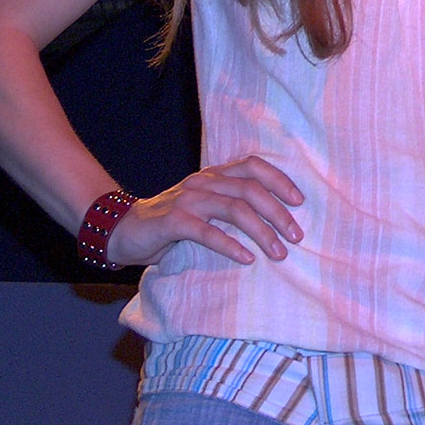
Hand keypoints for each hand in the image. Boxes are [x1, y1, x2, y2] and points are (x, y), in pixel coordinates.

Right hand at [106, 155, 304, 266]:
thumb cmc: (172, 222)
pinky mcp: (172, 221)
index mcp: (213, 175)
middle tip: (296, 236)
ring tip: (278, 253)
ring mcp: (188, 200)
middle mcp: (203, 182)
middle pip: (249, 188)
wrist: (124, 229)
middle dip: (277, 212)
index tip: (300, 201)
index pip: (252, 165)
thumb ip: (229, 206)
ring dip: (261, 231)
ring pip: (233, 208)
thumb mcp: (203, 208)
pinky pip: (206, 231)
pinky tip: (246, 258)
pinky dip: (230, 244)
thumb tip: (274, 223)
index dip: (279, 179)